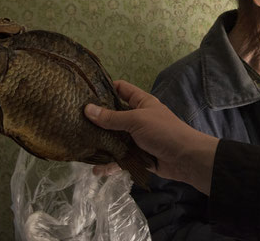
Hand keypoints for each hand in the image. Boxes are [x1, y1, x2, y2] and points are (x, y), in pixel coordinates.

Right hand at [84, 80, 218, 194]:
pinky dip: (110, 164)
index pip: (121, 89)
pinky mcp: (138, 155)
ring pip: (115, 138)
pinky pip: (120, 158)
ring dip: (101, 143)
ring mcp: (137, 137)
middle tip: (73, 120)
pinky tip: (96, 170)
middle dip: (96, 119)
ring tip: (80, 146)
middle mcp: (138, 118)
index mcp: (141, 102)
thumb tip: (87, 109)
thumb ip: (112, 117)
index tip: (83, 91)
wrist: (186, 159)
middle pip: (113, 115)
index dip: (104, 88)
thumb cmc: (163, 131)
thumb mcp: (137, 120)